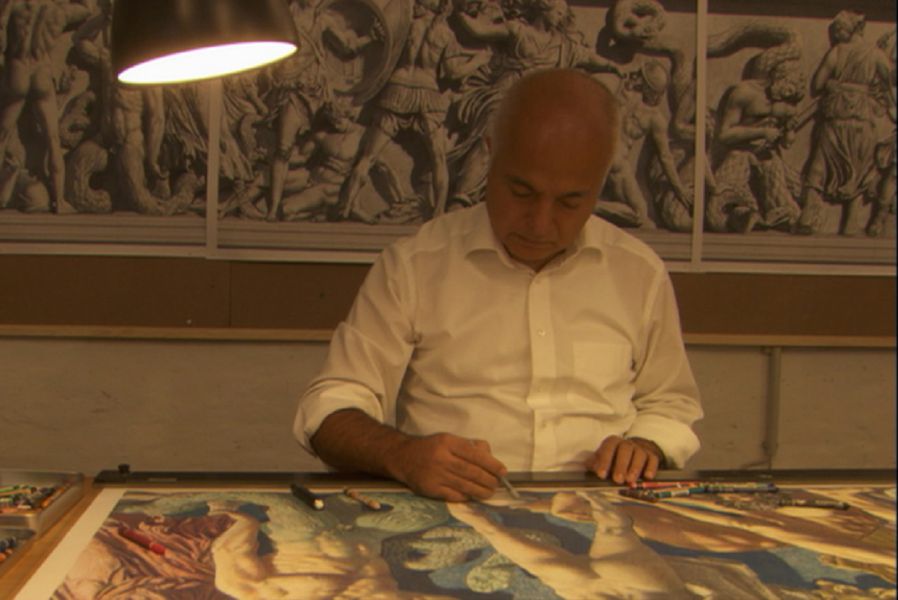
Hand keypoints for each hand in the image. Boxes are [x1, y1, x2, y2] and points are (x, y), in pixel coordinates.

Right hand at [388, 433, 506, 501]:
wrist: (403, 457)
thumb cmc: (431, 447)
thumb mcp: (448, 439)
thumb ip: (469, 446)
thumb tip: (489, 457)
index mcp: (448, 442)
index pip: (475, 454)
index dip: (491, 464)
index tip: (502, 471)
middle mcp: (442, 458)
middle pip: (472, 472)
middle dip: (489, 480)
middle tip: (497, 484)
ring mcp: (436, 475)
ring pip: (465, 485)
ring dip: (481, 491)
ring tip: (490, 492)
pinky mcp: (431, 489)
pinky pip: (454, 495)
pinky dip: (466, 496)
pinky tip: (473, 496)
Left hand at [585, 436, 663, 484]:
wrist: (634, 451)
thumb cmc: (614, 458)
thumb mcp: (603, 459)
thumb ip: (596, 463)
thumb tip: (589, 466)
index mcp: (613, 442)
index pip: (608, 448)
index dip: (604, 460)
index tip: (601, 474)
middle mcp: (627, 443)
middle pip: (625, 450)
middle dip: (621, 465)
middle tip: (617, 480)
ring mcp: (640, 449)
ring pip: (639, 454)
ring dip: (634, 468)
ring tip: (630, 480)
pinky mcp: (652, 455)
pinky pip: (653, 460)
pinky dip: (651, 468)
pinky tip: (647, 477)